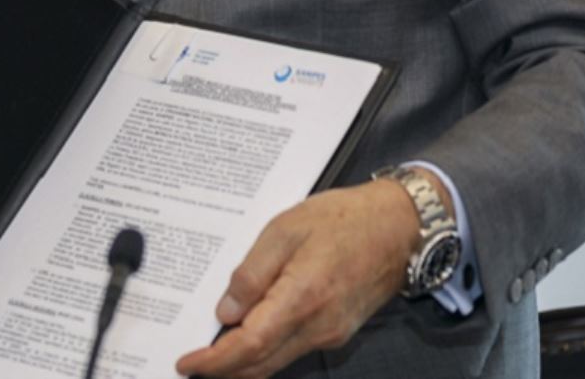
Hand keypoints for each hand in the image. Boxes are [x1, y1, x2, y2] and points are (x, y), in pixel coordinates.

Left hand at [175, 179, 422, 377]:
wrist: (397, 228)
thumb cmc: (342, 220)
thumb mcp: (284, 230)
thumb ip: (252, 273)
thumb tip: (225, 313)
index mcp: (302, 297)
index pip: (251, 345)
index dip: (216, 361)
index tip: (188, 363)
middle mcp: (319, 326)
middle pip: (262, 364)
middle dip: (223, 371)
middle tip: (191, 364)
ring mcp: (330, 333)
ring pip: (277, 361)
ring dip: (243, 364)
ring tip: (210, 354)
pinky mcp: (336, 331)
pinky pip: (293, 350)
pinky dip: (265, 351)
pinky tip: (246, 337)